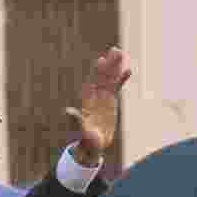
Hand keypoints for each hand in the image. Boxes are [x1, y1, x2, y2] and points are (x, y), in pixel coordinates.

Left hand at [65, 47, 131, 165]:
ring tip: (121, 53)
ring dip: (115, 67)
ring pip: (110, 79)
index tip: (100, 60)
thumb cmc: (85, 140)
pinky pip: (117, 88)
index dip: (97, 72)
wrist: (93, 146)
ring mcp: (103, 98)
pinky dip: (122, 79)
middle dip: (109, 64)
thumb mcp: (81, 131)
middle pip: (103, 77)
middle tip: (115, 49)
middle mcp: (95, 97)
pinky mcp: (111, 102)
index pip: (93, 83)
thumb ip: (76, 120)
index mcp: (87, 102)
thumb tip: (68, 111)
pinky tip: (128, 70)